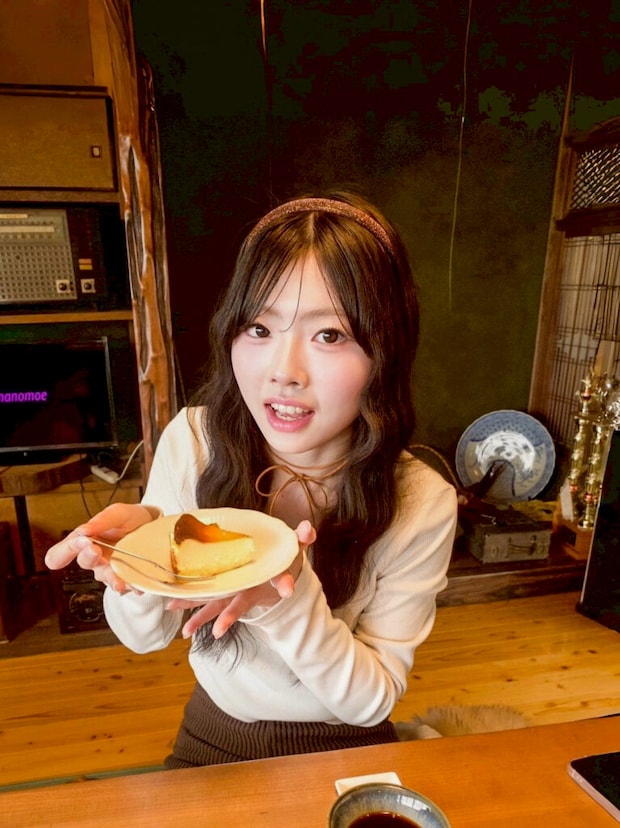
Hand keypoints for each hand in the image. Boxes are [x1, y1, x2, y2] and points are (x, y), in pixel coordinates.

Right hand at [44, 503, 156, 592]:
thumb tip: (83, 531)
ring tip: (119, 580)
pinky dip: (131, 585)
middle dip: (89, 557)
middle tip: (96, 550)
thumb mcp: (117, 513)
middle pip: (84, 563)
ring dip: (110, 578)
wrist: (153, 525)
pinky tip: (136, 585)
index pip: (59, 554)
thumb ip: (101, 520)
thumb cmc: (130, 518)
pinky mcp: (126, 576)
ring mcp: (110, 568)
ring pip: (104, 578)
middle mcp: (94, 557)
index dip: (63, 553)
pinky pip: (125, 585)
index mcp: (84, 541)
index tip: (80, 541)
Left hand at [167, 519, 316, 638]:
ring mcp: (237, 595)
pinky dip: (194, 610)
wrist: (279, 580)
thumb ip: (303, 537)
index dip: (283, 582)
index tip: (286, 589)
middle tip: (219, 629)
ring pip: (219, 608)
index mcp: (268, 576)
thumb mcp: (296, 548)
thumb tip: (308, 527)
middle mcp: (252, 589)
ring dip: (204, 618)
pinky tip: (177, 618)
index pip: (280, 578)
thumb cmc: (282, 561)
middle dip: (230, 616)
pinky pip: (209, 604)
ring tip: (187, 630)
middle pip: (240, 603)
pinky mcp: (226, 596)